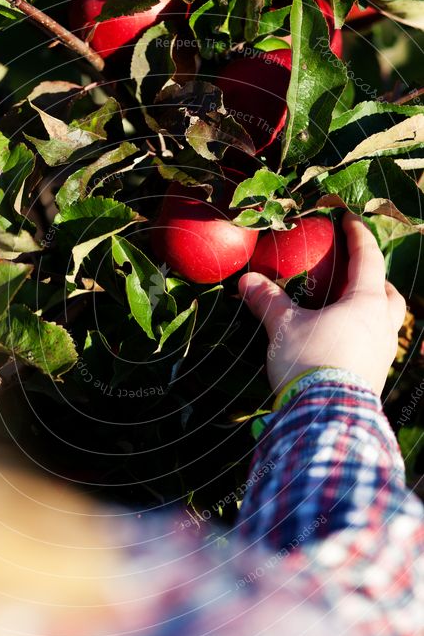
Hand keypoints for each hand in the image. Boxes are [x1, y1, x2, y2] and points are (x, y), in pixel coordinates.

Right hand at [239, 212, 406, 395]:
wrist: (326, 416)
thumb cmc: (310, 362)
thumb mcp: (283, 328)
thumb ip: (268, 301)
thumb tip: (246, 281)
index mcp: (366, 304)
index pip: (368, 259)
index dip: (358, 236)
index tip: (349, 219)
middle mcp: (383, 327)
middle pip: (389, 294)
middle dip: (376, 280)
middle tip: (356, 273)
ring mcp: (383, 354)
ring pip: (387, 323)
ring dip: (373, 310)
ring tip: (349, 309)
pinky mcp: (375, 377)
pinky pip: (376, 347)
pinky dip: (364, 336)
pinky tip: (343, 342)